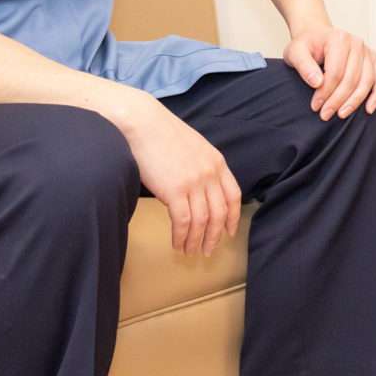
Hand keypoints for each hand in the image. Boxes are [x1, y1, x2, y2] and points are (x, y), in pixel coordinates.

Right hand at [124, 98, 241, 254]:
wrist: (142, 123)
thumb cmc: (161, 133)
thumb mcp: (193, 146)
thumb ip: (201, 165)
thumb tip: (199, 187)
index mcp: (217, 162)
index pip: (233, 195)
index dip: (232, 217)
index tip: (229, 231)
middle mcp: (210, 173)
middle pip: (219, 213)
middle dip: (214, 236)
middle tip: (208, 251)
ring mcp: (194, 182)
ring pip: (201, 221)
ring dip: (196, 240)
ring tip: (190, 251)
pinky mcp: (175, 190)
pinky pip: (183, 221)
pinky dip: (181, 236)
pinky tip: (176, 244)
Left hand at [283, 23, 375, 118]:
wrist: (317, 37)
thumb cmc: (306, 46)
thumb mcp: (295, 52)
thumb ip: (304, 66)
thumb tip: (317, 83)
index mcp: (338, 38)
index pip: (335, 72)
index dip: (325, 92)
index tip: (316, 106)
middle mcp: (356, 43)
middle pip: (351, 78)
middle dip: (338, 100)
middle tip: (325, 115)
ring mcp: (367, 51)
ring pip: (366, 81)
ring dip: (354, 101)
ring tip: (342, 114)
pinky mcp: (374, 59)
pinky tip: (368, 109)